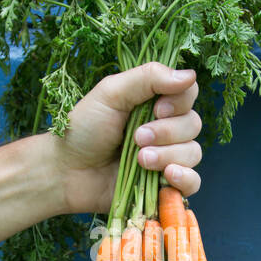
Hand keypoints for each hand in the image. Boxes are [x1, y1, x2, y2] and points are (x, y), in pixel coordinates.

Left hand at [54, 62, 202, 213]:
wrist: (67, 171)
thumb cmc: (84, 129)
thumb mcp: (111, 93)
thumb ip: (149, 78)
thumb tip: (190, 74)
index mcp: (155, 102)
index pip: (189, 93)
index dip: (179, 101)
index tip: (156, 109)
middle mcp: (166, 128)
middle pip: (193, 124)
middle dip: (167, 132)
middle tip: (136, 138)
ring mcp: (167, 158)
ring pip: (193, 153)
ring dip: (168, 155)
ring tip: (139, 160)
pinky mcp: (164, 185)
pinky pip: (193, 182)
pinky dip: (185, 178)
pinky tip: (167, 175)